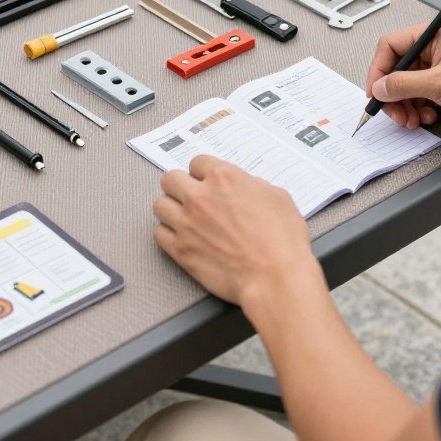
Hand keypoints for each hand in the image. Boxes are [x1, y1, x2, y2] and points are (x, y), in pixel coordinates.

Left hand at [153, 155, 323, 308]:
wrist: (274, 277)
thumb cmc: (282, 241)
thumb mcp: (278, 198)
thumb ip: (255, 186)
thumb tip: (247, 188)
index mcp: (224, 178)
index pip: (198, 162)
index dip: (203, 173)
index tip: (206, 181)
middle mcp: (200, 196)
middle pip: (170, 179)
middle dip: (180, 185)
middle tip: (190, 196)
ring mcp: (186, 223)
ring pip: (159, 205)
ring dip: (171, 208)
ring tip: (183, 217)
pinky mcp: (180, 250)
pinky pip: (159, 234)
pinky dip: (167, 234)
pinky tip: (181, 237)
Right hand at [366, 21, 440, 129]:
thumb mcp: (440, 83)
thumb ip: (403, 85)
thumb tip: (380, 87)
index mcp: (433, 34)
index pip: (391, 47)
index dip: (379, 70)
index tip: (375, 92)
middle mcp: (436, 48)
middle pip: (398, 69)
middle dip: (393, 94)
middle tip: (394, 112)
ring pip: (408, 86)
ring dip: (406, 105)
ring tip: (411, 120)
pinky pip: (422, 96)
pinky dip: (420, 109)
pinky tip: (428, 117)